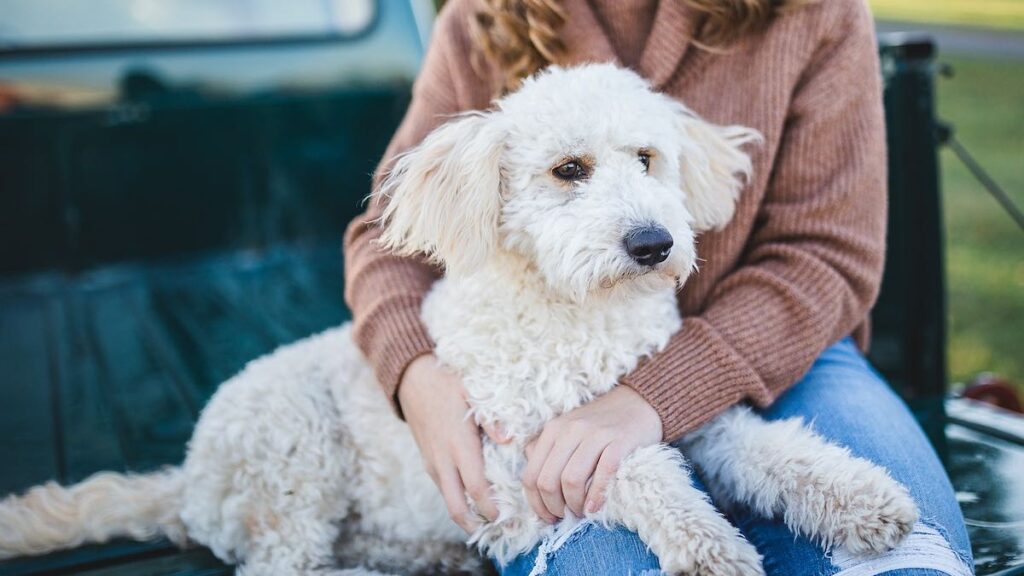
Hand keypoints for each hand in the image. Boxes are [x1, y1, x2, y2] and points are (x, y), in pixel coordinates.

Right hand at [398, 354, 498, 532]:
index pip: (475, 486)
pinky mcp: (428, 461)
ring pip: (448, 499)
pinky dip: (458, 500)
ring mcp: (433, 462)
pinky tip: (474, 499)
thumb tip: (510, 439)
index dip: (490, 507)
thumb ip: (491, 417)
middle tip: (499, 529)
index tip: (507, 517)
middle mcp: (443, 459)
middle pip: (456, 506)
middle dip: (475, 524)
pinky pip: (444, 488)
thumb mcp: (472, 391)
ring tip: (491, 520)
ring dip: (466, 514)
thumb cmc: (447, 382)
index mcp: (458, 443)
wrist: (412, 379)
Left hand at [521, 385, 661, 521]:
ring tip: (582, 512)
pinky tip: (595, 507)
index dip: (536, 504)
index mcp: (552, 430)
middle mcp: (570, 430)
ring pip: (571, 480)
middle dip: (555, 507)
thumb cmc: (600, 426)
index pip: (531, 476)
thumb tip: (533, 483)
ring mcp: (595, 434)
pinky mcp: (619, 441)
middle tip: (567, 516)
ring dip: (574, 505)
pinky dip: (597, 495)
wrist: (638, 403)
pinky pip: (603, 473)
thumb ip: (546, 451)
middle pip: (548, 481)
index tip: (549, 517)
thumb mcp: (567, 432)